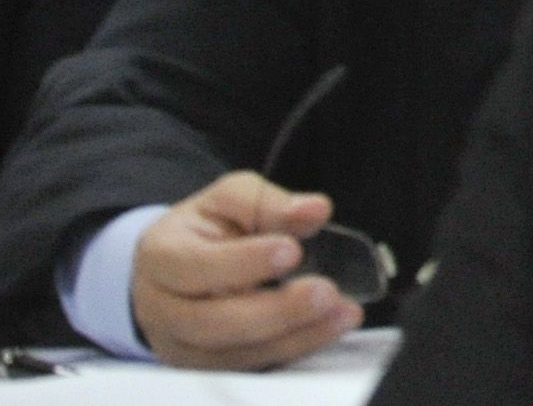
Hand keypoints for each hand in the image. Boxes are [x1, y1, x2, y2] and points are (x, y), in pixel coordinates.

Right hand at [131, 172, 361, 370]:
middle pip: (211, 322)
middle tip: (324, 292)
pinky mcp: (202, 364)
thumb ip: (266, 201)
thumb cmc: (204, 229)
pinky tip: (326, 329)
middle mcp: (162, 307)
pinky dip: (290, 349)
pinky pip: (246, 365)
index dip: (243, 262)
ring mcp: (178, 343)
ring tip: (339, 313)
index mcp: (161, 256)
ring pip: (231, 352)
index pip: (196, 266)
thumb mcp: (227, 199)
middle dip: (273, 311)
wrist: (173, 266)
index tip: (292, 250)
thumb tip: (313, 210)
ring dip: (292, 336)